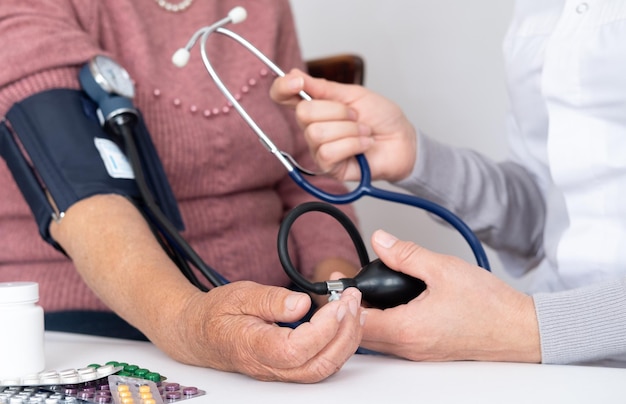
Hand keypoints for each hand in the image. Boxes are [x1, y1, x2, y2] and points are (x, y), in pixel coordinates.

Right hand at [155, 282, 364, 382]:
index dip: (324, 327)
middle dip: (345, 333)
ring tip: (354, 308)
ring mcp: (279, 371)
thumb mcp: (239, 294)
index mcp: (253, 347)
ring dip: (346, 340)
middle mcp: (269, 366)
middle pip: (318, 365)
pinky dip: (338, 344)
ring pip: (323, 369)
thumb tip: (301, 304)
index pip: (297, 349)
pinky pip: (319, 364)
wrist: (197, 334)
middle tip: (353, 301)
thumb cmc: (215, 314)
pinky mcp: (287, 367)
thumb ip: (270, 299)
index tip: (338, 301)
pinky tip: (344, 323)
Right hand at [270, 69, 416, 181]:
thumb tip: (294, 74)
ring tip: (364, 131)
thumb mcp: (354, 94)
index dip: (282, 87)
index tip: (296, 82)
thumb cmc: (381, 117)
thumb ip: (323, 87)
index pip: (283, 96)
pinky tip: (363, 145)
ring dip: (349, 130)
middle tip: (355, 115)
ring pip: (318, 133)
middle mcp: (312, 126)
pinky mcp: (328, 167)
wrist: (402, 140)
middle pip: (304, 113)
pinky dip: (353, 145)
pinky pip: (329, 152)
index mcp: (316, 105)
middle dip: (337, 111)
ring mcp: (318, 148)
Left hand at [358, 230, 540, 362]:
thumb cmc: (489, 305)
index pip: (356, 321)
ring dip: (366, 315)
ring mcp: (417, 352)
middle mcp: (408, 347)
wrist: (520, 330)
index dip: (344, 300)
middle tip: (349, 282)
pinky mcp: (427, 350)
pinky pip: (394, 340)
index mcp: (407, 329)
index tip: (341, 279)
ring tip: (368, 287)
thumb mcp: (443, 269)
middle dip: (350, 307)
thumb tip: (381, 241)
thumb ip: (406, 254)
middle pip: (361, 333)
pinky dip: (384, 322)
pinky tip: (390, 302)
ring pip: (376, 339)